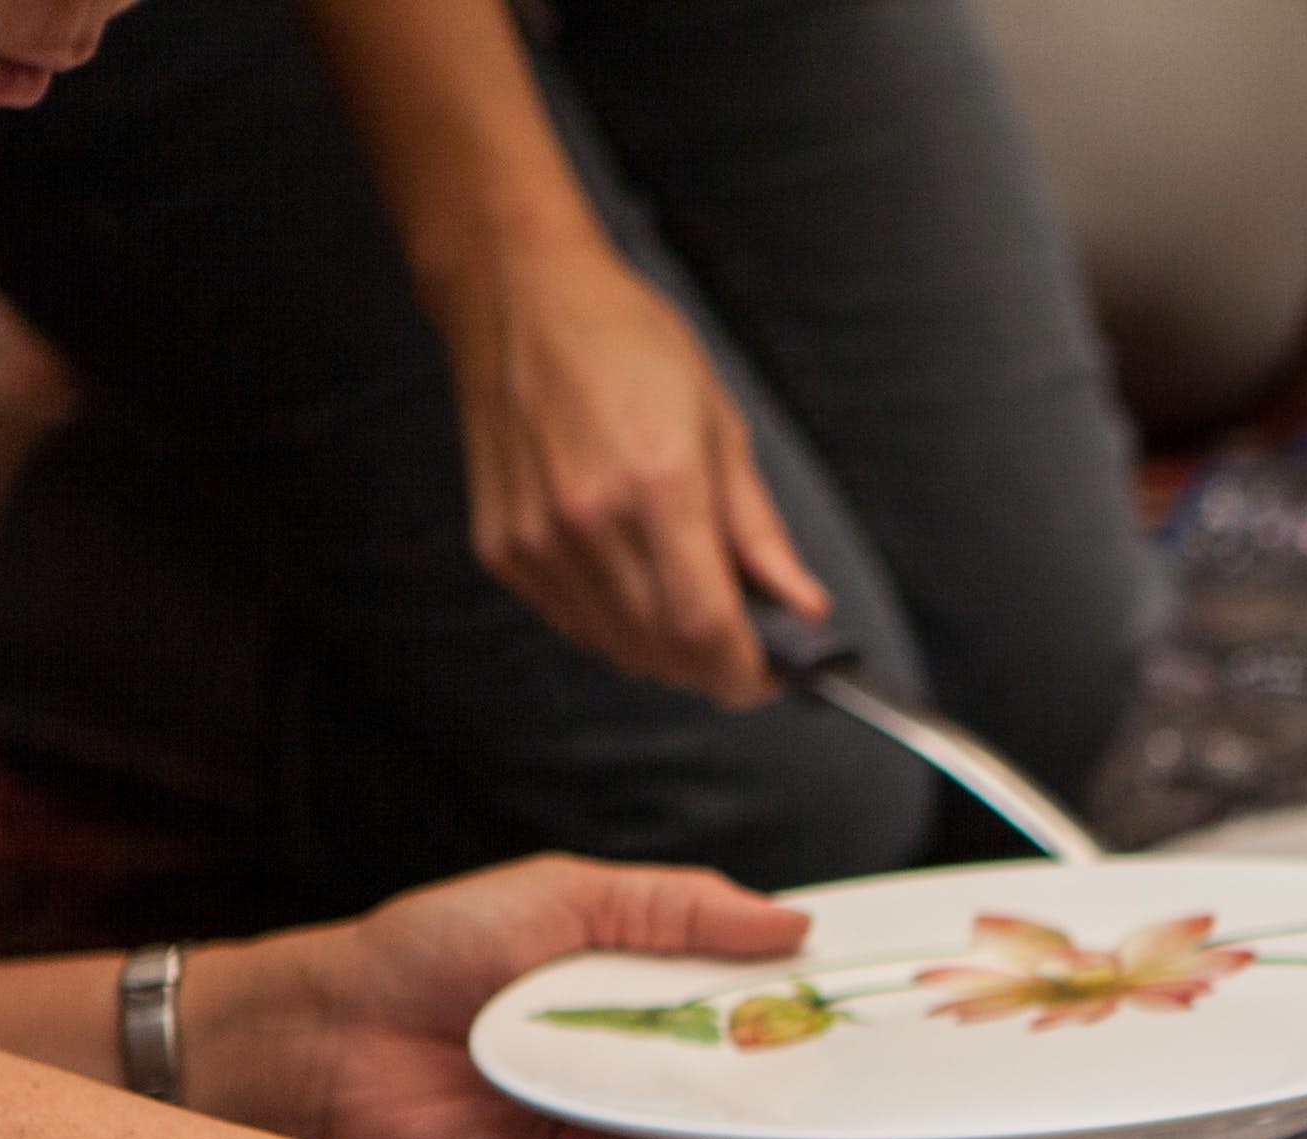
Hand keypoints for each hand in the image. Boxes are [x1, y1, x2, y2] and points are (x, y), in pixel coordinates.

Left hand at [193, 856, 814, 1138]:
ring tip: (807, 1072)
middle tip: (862, 1034)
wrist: (325, 1051)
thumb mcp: (559, 897)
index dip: (810, 985)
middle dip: (812, 1048)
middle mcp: (645, 1057)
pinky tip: (734, 1120)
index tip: (871, 979)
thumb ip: (675, 906)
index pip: (753, 986)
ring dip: (770, 1098)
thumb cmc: (419, 959)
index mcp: (640, 981)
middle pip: (761, 1058)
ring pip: (734, 1116)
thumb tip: (788, 921)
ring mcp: (631, 1122)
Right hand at [440, 231, 818, 705]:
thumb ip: (760, 533)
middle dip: (716, 668)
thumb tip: (804, 608)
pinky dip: (616, 626)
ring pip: (618, 649)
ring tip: (693, 608)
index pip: (707, 629)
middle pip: (665, 652)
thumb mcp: (721, 427)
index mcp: (657, 486)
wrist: (521, 298)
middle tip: (746, 644)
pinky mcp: (502, 548)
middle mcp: (588, 522)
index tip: (773, 673)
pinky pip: (574, 623)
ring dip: (667, 652)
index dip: (748, 672)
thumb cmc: (628, 346)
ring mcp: (536, 540)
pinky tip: (635, 583)